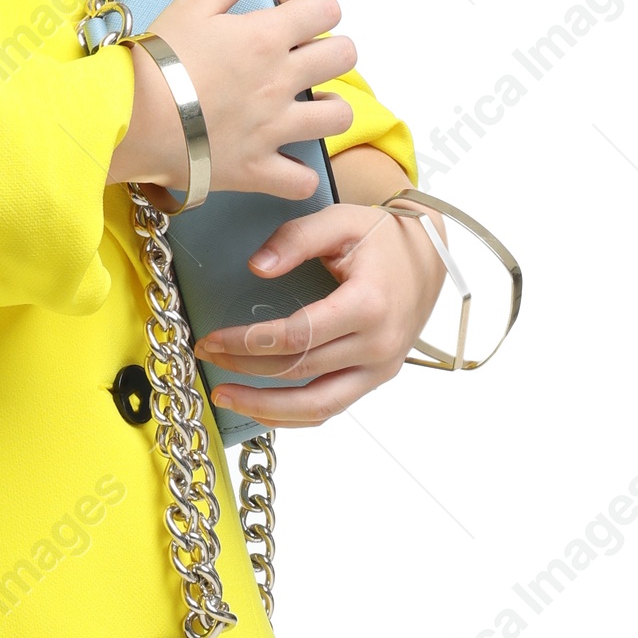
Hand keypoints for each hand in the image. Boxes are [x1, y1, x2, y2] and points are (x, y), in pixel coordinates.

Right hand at [106, 0, 356, 197]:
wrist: (126, 117)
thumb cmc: (154, 58)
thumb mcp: (194, 2)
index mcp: (268, 36)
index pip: (326, 10)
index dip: (312, 6)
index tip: (286, 13)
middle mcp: (281, 81)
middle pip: (343, 58)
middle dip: (329, 51)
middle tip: (299, 57)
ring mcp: (273, 129)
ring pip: (338, 117)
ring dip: (328, 109)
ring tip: (305, 107)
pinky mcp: (256, 169)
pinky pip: (301, 182)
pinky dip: (299, 176)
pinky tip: (285, 163)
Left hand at [194, 198, 446, 425]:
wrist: (430, 256)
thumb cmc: (383, 237)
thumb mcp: (340, 221)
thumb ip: (296, 238)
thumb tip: (256, 267)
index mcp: (369, 305)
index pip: (297, 337)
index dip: (248, 342)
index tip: (212, 338)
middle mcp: (379, 345)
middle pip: (300, 371)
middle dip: (246, 369)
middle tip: (207, 357)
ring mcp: (381, 368)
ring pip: (317, 406)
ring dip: (266, 408)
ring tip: (224, 397)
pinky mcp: (378, 378)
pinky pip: (332, 408)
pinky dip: (294, 416)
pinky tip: (260, 408)